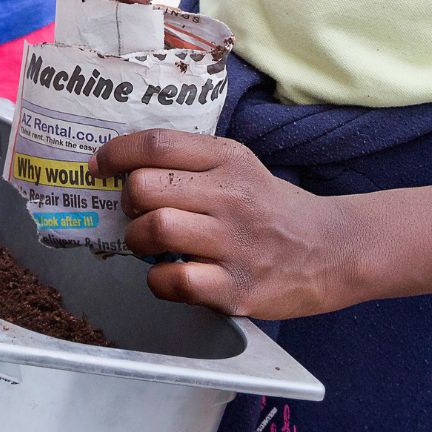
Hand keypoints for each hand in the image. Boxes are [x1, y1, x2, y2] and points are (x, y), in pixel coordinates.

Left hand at [91, 131, 364, 319]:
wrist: (332, 249)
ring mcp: (234, 244)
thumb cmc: (272, 208)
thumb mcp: (240, 167)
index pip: (157, 144)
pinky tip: (168, 275)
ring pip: (154, 230)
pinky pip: (174, 281)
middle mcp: (231, 197)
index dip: (116, 153)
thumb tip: (125, 166)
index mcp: (228, 159)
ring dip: (136, 240)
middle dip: (127, 201)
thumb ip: (191, 163)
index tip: (98, 165)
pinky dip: (158, 280)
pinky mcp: (237, 288)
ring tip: (148, 243)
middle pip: (146, 187)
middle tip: (136, 210)